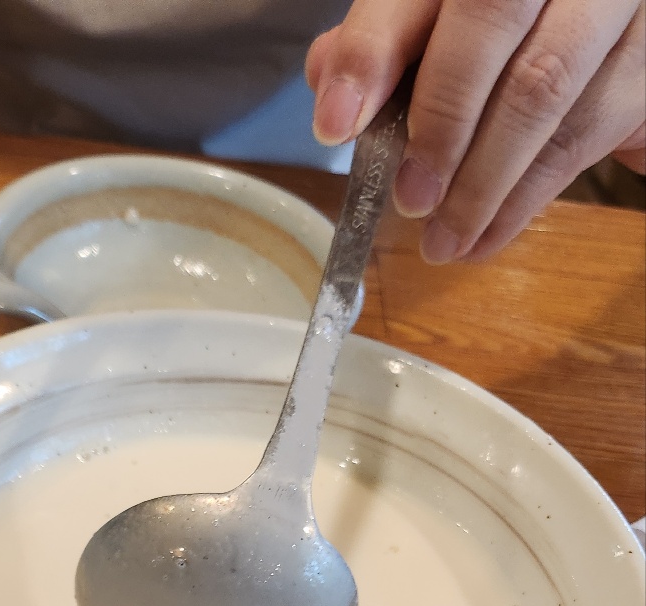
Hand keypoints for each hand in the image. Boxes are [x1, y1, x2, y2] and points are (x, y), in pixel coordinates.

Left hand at [306, 0, 645, 261]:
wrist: (593, 23)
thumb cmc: (504, 30)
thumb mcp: (438, 20)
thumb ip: (384, 43)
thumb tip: (334, 92)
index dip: (372, 51)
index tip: (335, 122)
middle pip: (490, 23)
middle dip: (440, 123)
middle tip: (410, 198)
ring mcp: (610, 3)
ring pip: (542, 89)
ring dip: (482, 183)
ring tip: (442, 241)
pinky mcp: (645, 62)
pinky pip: (583, 135)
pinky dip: (524, 200)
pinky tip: (483, 238)